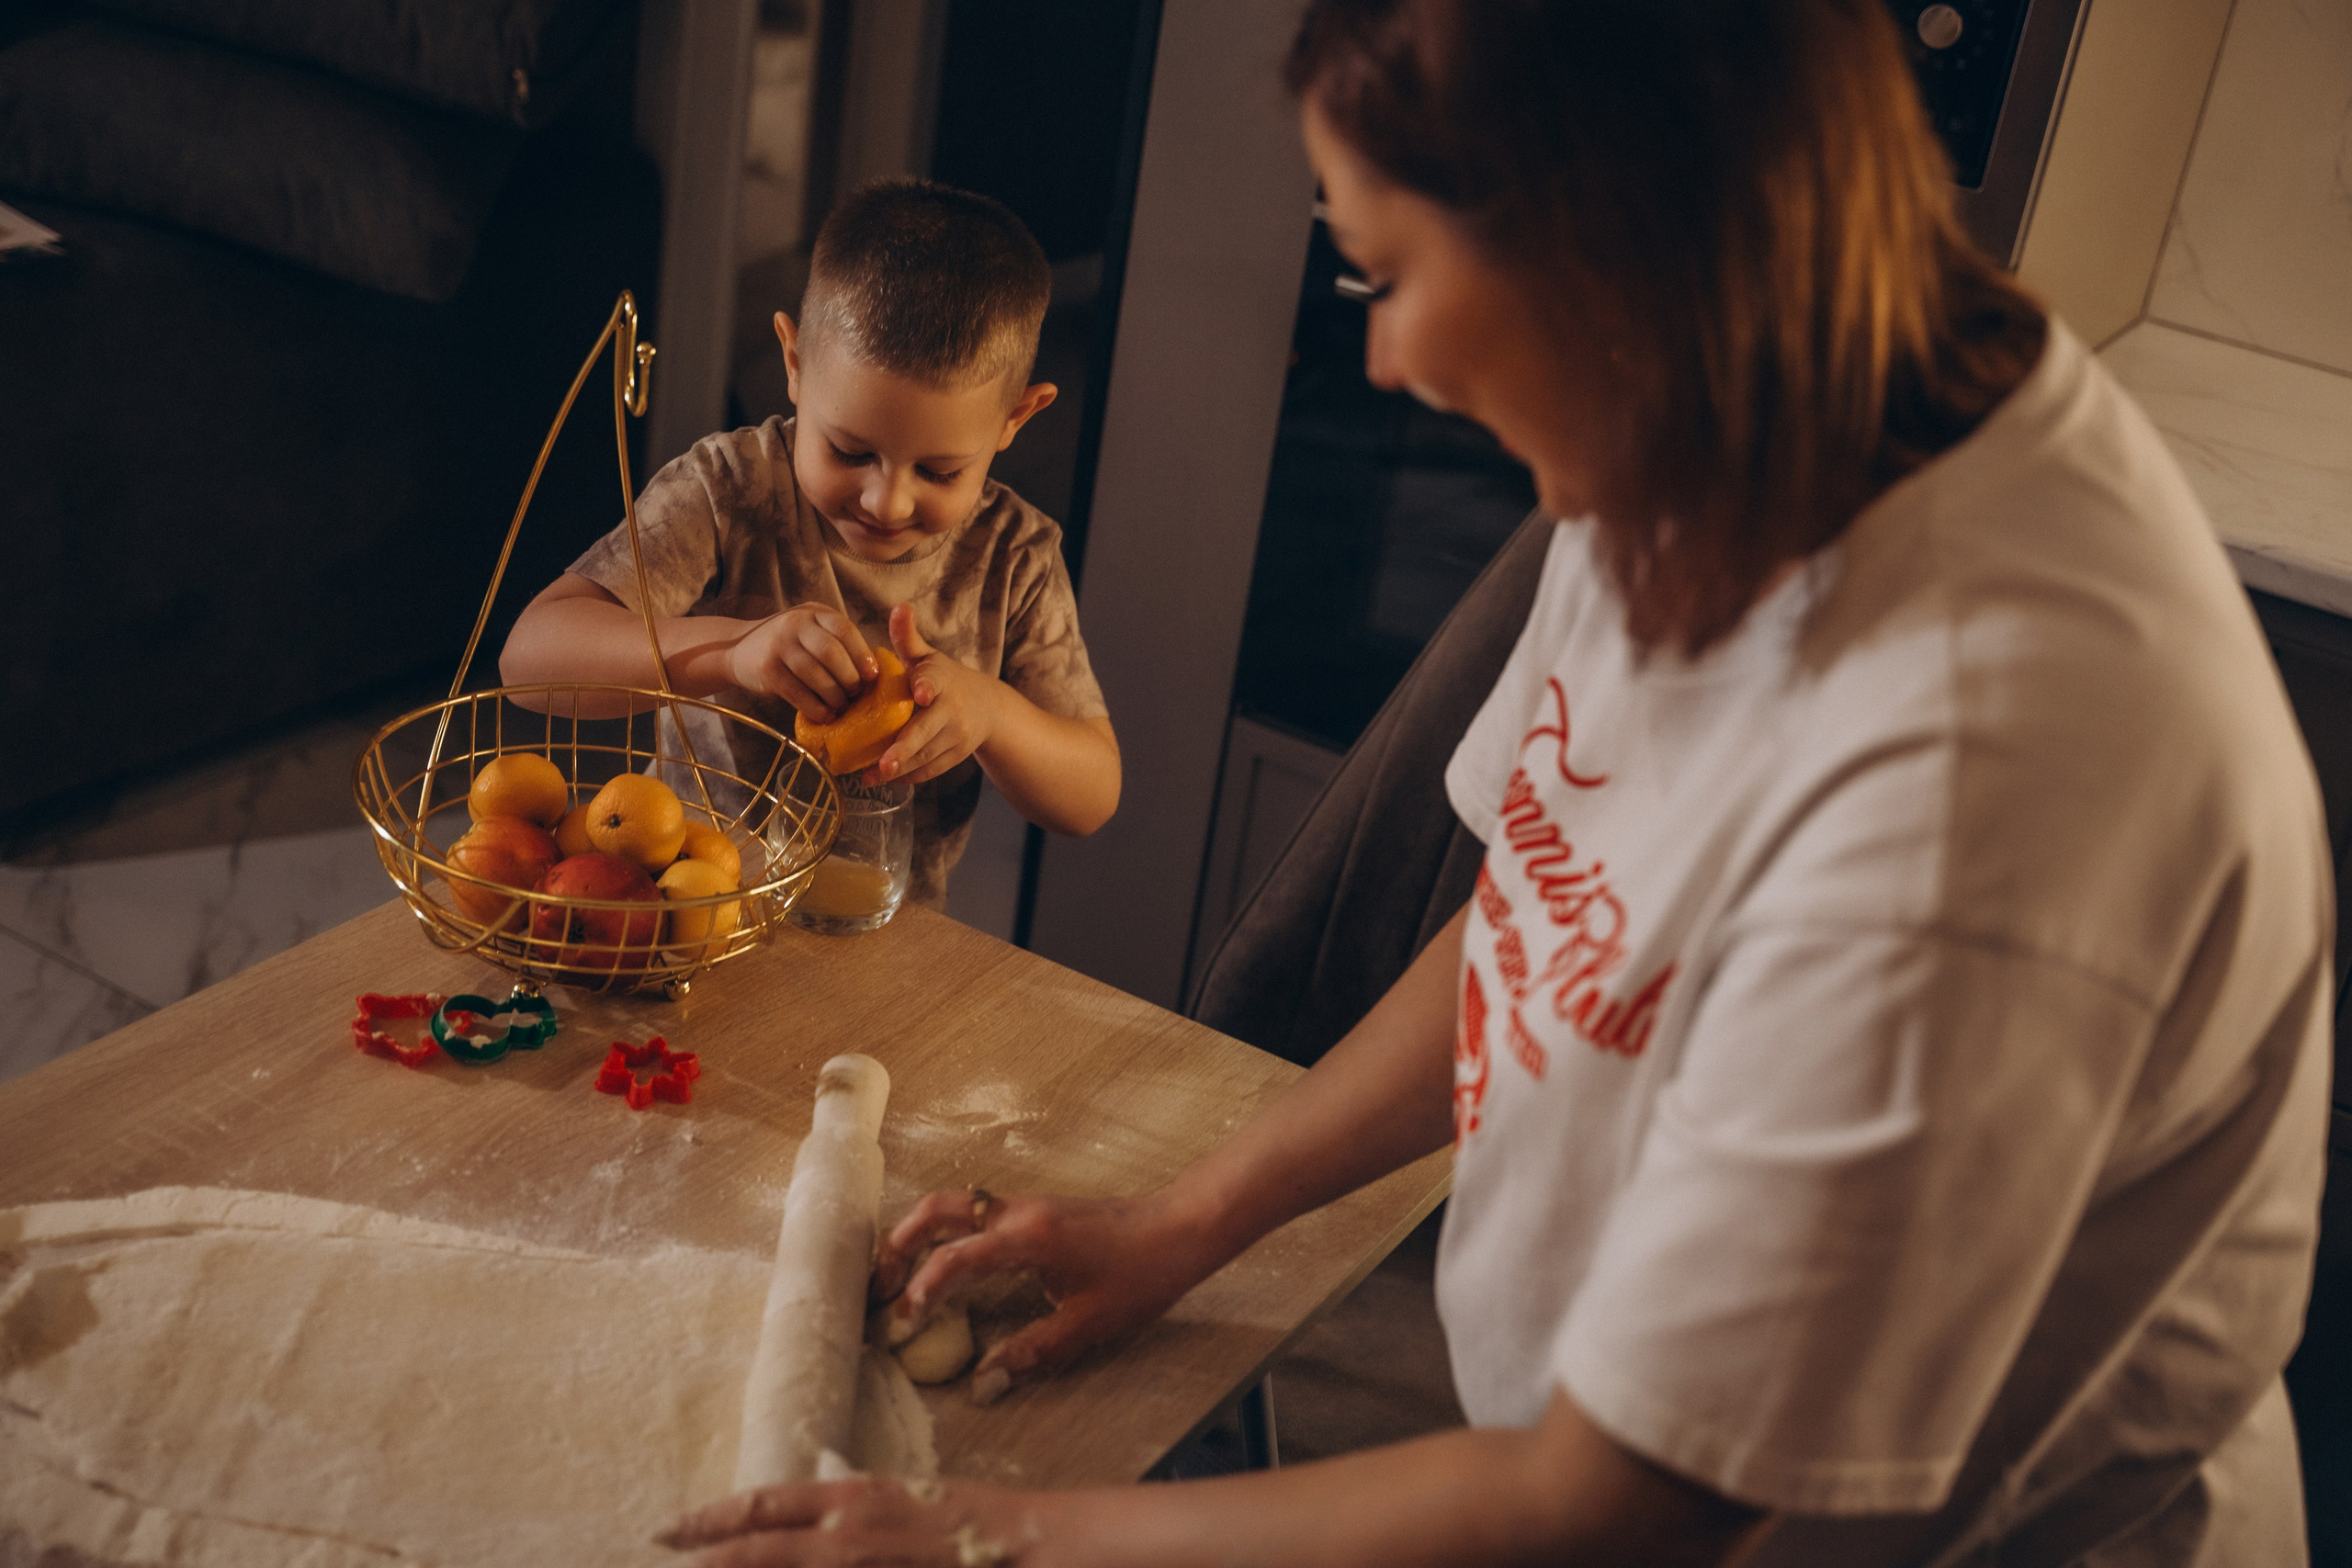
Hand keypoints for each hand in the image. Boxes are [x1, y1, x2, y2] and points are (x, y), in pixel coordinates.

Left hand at [659, 1475, 1030, 1566]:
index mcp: (850, 1498)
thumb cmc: (967, 1519)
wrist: (1027, 1545)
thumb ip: (847, 1512)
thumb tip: (807, 1516)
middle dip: (705, 1558)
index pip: (762, 1505)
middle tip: (666, 1553)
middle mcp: (844, 1535)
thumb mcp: (897, 1501)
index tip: (670, 1529)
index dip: (710, 1520)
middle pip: (754, 1549)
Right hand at [727, 604, 878, 722]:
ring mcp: (779, 646)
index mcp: (814, 614)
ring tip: (841, 706)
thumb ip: (836, 642)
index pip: (844, 629)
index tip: (872, 675)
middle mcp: (795, 625)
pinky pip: (797, 692)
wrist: (739, 648)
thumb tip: (872, 671)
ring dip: (833, 695)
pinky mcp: (767, 670)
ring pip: (814, 674)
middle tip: (856, 694)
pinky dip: (815, 707)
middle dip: (849, 677)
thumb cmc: (789, 644)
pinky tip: (826, 715)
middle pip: (830, 652)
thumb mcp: (811, 631)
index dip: (861, 654)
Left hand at [867, 605, 999, 786]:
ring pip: (925, 756)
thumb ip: (908, 637)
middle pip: (927, 731)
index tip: (921, 693)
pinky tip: (885, 779)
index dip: (926, 686)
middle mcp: (952, 709)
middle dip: (905, 749)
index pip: (934, 681)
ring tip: (868, 777)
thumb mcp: (927, 656)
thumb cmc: (944, 678)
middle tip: (883, 764)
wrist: (987, 707)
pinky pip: (930, 769)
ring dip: (898, 769)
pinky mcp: (956, 755)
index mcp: (942, 679)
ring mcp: (957, 736)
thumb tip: (899, 606)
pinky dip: (908, 776)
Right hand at [873, 1188, 1216, 1403]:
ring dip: (918, 1233)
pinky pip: (975, 1211)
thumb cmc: (1141, 1274)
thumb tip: (983, 1387)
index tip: (901, 1324)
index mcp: (1027, 1238)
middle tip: (879, 1288)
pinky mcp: (1035, 1209)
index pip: (954, 1259)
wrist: (1182, 1227)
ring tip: (899, 1276)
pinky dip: (947, 1231)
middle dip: (898, 1244)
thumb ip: (1031, 1353)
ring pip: (954, 1204)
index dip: (921, 1292)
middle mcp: (1017, 1212)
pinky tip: (946, 1264)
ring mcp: (1025, 1205)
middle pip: (937, 1210)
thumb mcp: (1087, 1323)